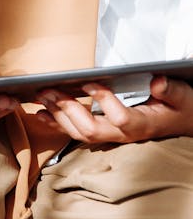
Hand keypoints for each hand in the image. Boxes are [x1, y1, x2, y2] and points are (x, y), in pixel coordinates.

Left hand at [35, 75, 192, 144]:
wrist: (182, 123)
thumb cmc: (181, 108)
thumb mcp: (183, 97)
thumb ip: (170, 91)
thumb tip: (157, 82)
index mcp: (142, 125)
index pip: (119, 118)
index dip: (103, 101)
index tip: (89, 82)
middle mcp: (123, 134)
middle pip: (91, 129)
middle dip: (68, 109)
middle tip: (50, 90)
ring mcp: (112, 135)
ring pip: (80, 133)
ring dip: (58, 115)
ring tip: (43, 96)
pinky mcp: (104, 132)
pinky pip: (76, 132)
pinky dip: (56, 123)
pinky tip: (40, 113)